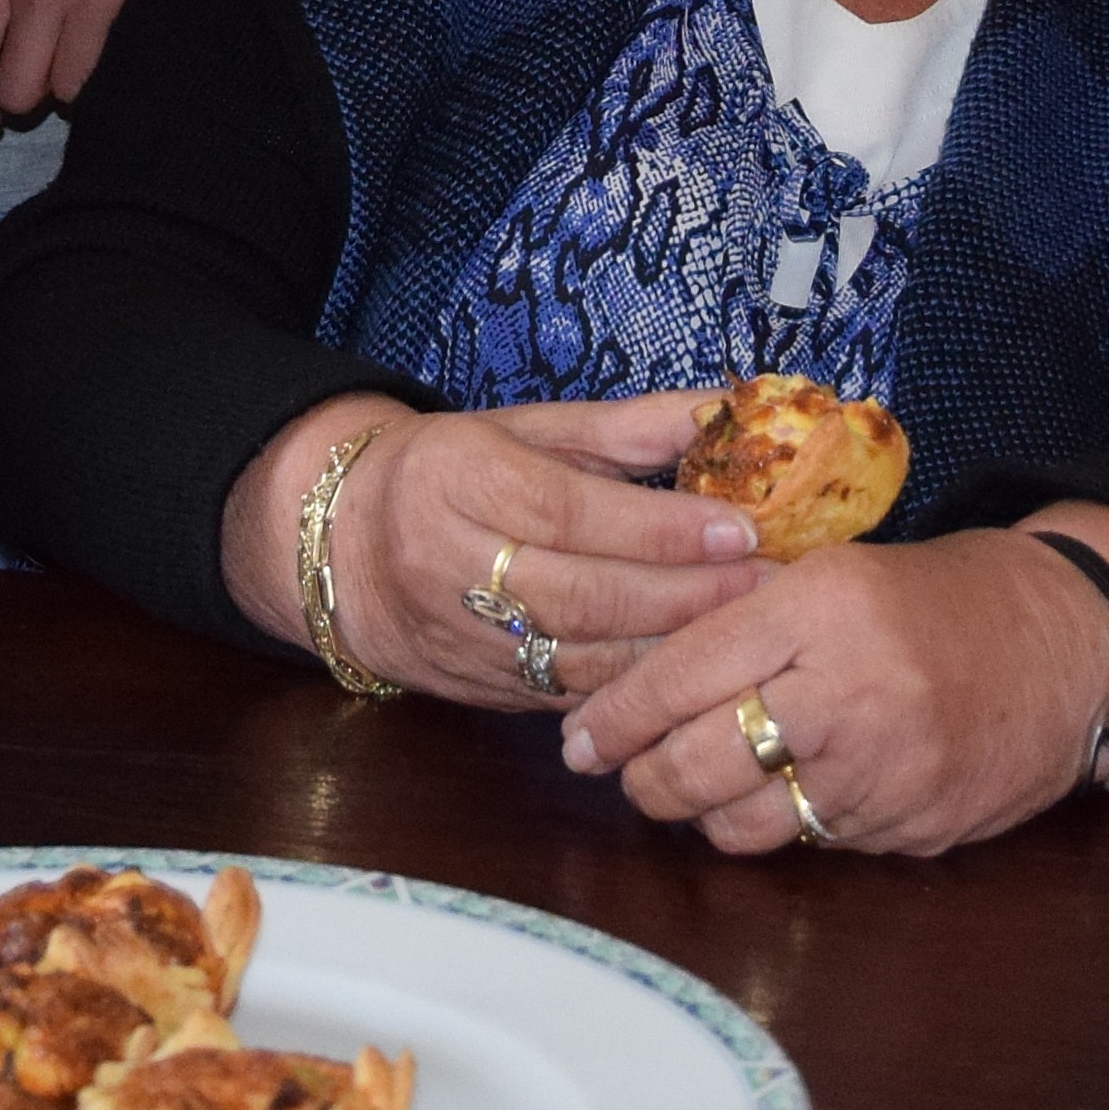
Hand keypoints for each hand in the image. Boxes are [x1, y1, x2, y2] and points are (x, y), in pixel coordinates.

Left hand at [0, 0, 220, 125]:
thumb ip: (18, 11)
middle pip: (17, 91)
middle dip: (37, 97)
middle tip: (61, 76)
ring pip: (67, 92)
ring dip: (85, 83)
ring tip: (106, 44)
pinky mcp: (126, 1)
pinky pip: (110, 76)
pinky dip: (120, 72)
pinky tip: (132, 41)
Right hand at [230, 393, 761, 708]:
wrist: (341, 547)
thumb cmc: (451, 469)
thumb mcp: (525, 428)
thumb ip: (623, 428)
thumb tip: (721, 412)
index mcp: (455, 477)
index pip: (569, 510)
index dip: (657, 527)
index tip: (738, 529)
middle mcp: (447, 562)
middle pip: (579, 593)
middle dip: (683, 596)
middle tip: (767, 588)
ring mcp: (457, 636)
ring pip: (575, 658)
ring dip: (668, 652)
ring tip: (744, 634)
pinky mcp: (475, 689)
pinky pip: (565, 697)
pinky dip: (632, 689)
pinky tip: (688, 674)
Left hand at [558, 530, 1108, 857]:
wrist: (1064, 647)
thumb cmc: (938, 598)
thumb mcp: (839, 572)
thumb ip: (750, 618)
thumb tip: (640, 669)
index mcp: (821, 608)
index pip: (684, 672)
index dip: (617, 716)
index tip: (579, 739)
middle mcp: (847, 692)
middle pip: (699, 763)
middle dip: (645, 779)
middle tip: (624, 773)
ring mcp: (881, 770)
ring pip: (746, 824)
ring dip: (703, 815)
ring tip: (691, 789)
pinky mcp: (908, 826)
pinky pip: (810, 843)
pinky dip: (782, 825)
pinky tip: (777, 795)